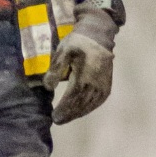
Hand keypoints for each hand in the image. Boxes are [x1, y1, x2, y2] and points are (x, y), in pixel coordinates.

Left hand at [47, 7, 117, 123]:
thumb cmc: (78, 43)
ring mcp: (104, 85)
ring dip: (78, 113)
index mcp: (85, 75)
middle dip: (69, 113)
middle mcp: (96, 83)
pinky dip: (89, 108)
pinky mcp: (107, 85)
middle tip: (57, 120)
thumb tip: (48, 87)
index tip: (54, 116)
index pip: (73, 97)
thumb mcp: (63, 51)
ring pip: (91, 104)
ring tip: (66, 118)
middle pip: (82, 104)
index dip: (64, 109)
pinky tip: (80, 111)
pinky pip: (98, 101)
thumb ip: (56, 69)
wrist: (99, 36)